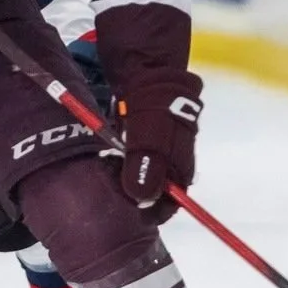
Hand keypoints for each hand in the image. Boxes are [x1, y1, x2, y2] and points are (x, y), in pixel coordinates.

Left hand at [116, 72, 203, 220]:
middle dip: (130, 195)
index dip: (146, 211)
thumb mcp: (149, 141)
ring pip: (139, 181)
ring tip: (106, 170)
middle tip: (110, 185)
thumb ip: (146, 169)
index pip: (167, 207)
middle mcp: (172, 169)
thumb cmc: (156, 110)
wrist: (151, 76)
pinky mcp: (145, 146)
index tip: (123, 205)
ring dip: (122, 180)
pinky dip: (119, 166)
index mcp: (181, 172)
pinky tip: (108, 158)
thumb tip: (142, 199)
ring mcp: (159, 157)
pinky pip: (130, 166)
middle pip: (151, 196)